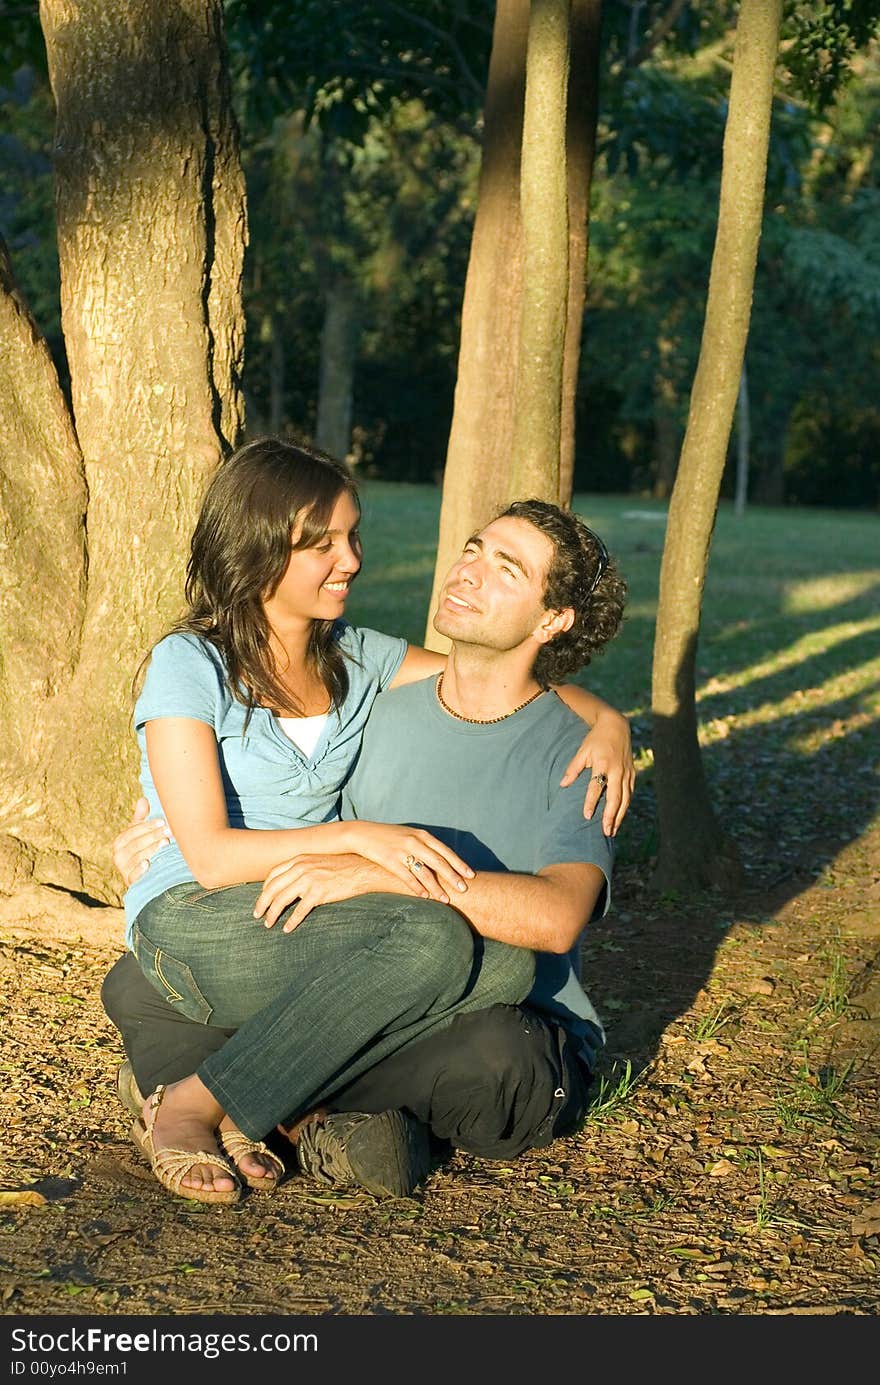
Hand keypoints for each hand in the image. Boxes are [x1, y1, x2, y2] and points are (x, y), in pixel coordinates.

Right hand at [112, 797, 170, 886]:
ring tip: (165, 843)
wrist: (145, 875)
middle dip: (153, 836)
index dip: (147, 826)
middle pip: (135, 844)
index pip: (132, 831)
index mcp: (120, 842)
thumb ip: (141, 818)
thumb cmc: (143, 849)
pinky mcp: (129, 882)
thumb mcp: (141, 833)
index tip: (163, 821)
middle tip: (169, 831)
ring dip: (151, 849)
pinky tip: (148, 864)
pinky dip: (139, 870)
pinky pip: (132, 876)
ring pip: (135, 858)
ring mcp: (123, 869)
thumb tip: (143, 799)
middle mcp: (118, 855)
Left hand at [254, 853, 403, 931]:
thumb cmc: (341, 866)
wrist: (361, 868)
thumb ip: (303, 867)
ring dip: (272, 914)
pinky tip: (287, 929)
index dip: (264, 888)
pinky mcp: (318, 893)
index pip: (273, 874)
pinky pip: (299, 911)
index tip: (262, 899)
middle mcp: (300, 868)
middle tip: (257, 915)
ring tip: (268, 924)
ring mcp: (309, 880)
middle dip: (262, 903)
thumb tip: (290, 881)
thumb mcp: (317, 861)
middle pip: (272, 888)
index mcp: (298, 859)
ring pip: (281, 900)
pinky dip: (291, 922)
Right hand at [343, 821, 473, 901]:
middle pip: (439, 862)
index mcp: (422, 835)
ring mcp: (403, 852)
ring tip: (446, 900)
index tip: (471, 875)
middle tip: (464, 890)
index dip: (459, 864)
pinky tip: (426, 897)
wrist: (363, 834)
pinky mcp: (390, 861)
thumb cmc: (389, 836)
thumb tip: (443, 860)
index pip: (446, 851)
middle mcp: (415, 842)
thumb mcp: (410, 835)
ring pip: (425, 872)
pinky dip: (418, 888)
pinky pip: (408, 877)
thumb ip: (426, 844)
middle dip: (453, 877)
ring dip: (437, 888)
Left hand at [560, 711, 634, 835]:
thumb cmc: (596, 739)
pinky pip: (630, 794)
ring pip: (625, 799)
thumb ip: (573, 768)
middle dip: (611, 816)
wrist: (617, 726)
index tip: (586, 816)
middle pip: (615, 797)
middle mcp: (617, 770)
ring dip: (619, 816)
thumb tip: (562, 785)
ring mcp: (627, 773)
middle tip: (605, 832)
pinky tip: (620, 818)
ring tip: (612, 830)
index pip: (596, 787)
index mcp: (603, 763)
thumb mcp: (583, 751)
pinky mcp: (632, 774)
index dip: (591, 802)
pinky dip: (625, 807)